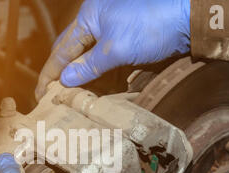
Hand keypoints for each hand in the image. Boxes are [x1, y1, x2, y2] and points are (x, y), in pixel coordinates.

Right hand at [35, 0, 190, 99]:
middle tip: (53, 97)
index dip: (50, 73)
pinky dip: (100, 78)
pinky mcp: (127, 44)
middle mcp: (97, 23)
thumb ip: (89, 65)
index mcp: (89, 17)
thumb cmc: (151, 26)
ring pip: (89, 60)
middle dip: (63, 76)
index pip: (62, 49)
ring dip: (82, 80)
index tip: (40, 93)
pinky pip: (106, 63)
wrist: (188, 20)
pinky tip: (96, 91)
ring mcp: (113, 34)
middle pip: (73, 53)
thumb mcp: (115, 48)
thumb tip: (65, 80)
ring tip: (73, 100)